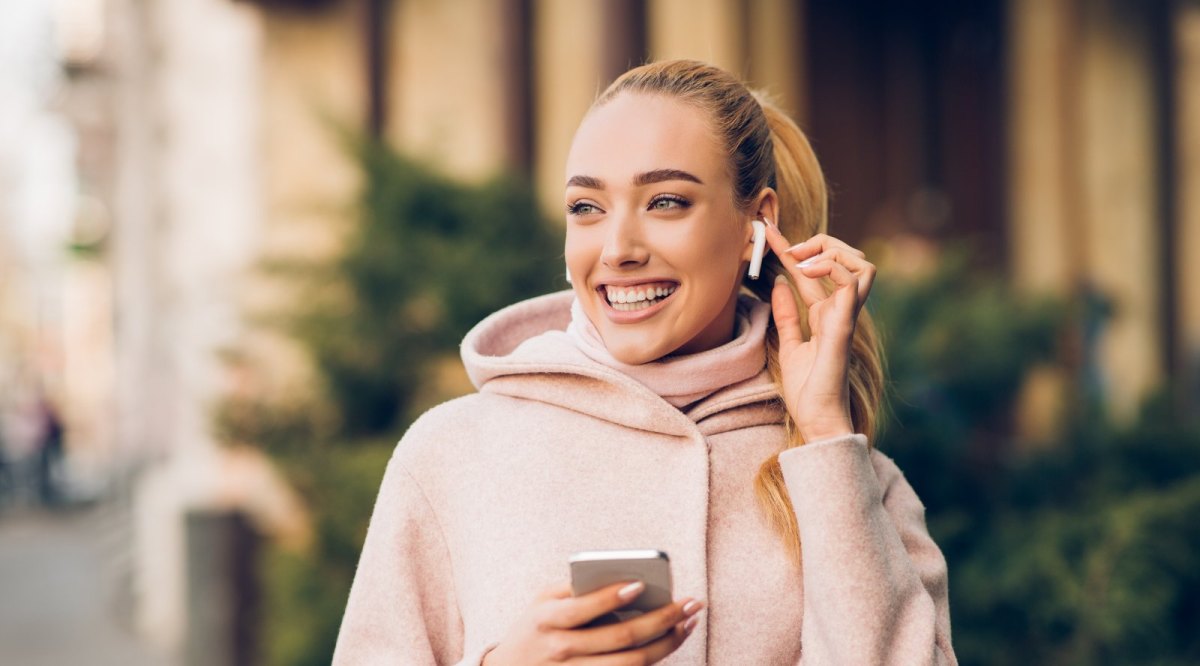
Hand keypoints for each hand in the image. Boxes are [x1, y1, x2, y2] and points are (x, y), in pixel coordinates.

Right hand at [482, 581, 702, 664]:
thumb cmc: (533, 628)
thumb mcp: (542, 601)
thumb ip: (574, 588)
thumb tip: (623, 578)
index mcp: (547, 619)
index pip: (584, 608)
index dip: (613, 597)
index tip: (641, 584)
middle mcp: (562, 649)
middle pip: (620, 638)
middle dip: (661, 618)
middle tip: (690, 602)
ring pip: (632, 663)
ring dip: (667, 643)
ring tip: (688, 622)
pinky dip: (655, 659)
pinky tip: (671, 641)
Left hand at [762, 227, 875, 442]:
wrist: (817, 420)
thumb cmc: (808, 390)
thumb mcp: (789, 344)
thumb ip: (786, 315)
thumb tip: (778, 284)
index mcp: (827, 314)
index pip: (813, 271)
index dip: (791, 247)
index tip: (767, 230)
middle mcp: (841, 311)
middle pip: (849, 257)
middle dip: (821, 242)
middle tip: (788, 248)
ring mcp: (846, 317)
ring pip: (861, 263)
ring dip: (831, 251)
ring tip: (800, 259)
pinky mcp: (844, 325)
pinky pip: (851, 282)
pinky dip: (830, 267)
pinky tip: (805, 271)